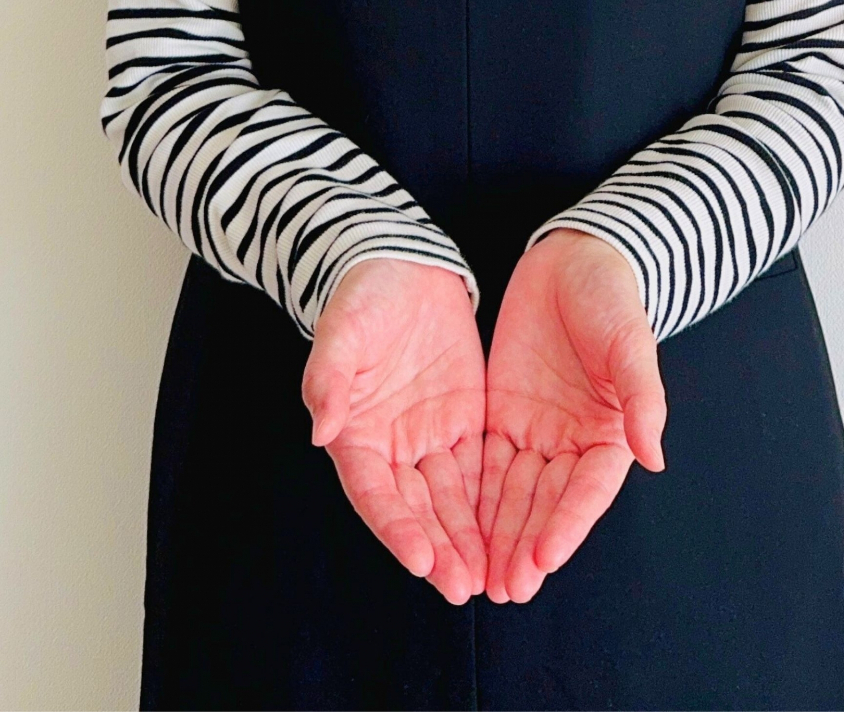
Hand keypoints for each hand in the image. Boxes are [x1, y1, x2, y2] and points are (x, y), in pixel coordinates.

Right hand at [302, 258, 486, 604]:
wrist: (403, 266)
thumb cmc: (363, 297)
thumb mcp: (342, 331)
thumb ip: (330, 379)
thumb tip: (322, 430)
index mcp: (357, 432)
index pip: (375, 493)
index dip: (396, 529)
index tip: (422, 562)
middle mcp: (393, 445)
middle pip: (416, 509)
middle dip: (440, 549)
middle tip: (466, 586)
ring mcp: (430, 436)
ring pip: (451, 499)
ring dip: (468, 539)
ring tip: (491, 577)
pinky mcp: (465, 421)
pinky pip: (480, 471)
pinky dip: (491, 505)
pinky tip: (511, 533)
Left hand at [480, 228, 667, 602]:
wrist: (573, 259)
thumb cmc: (612, 298)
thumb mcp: (629, 343)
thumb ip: (641, 399)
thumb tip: (655, 458)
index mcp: (609, 431)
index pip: (587, 489)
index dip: (566, 525)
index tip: (544, 559)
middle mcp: (571, 440)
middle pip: (546, 502)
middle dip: (524, 545)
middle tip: (503, 588)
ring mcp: (535, 430)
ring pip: (513, 493)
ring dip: (498, 535)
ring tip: (480, 578)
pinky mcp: (502, 414)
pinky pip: (486, 462)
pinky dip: (475, 498)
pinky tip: (458, 528)